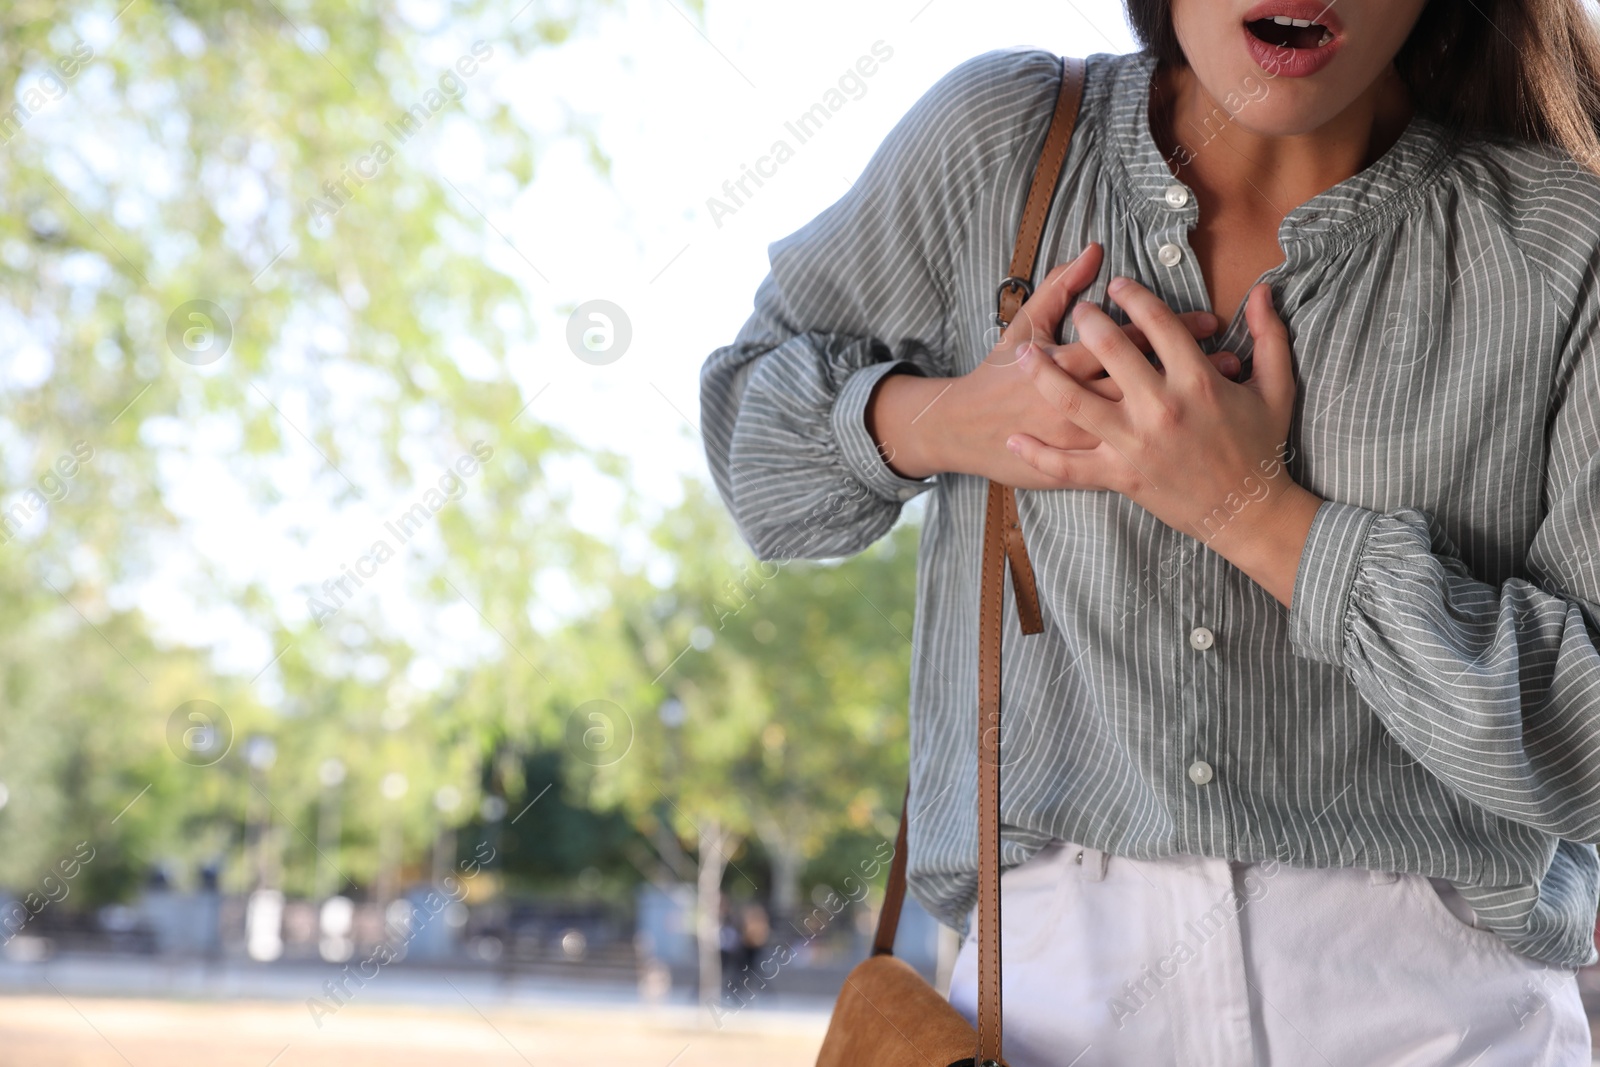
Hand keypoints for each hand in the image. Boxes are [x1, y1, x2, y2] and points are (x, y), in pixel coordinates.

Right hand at [867, 244, 1237, 486]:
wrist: (962, 432)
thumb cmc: (996, 378)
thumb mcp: (1023, 326)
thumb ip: (1058, 288)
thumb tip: (1093, 251)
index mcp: (1066, 362)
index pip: (1128, 340)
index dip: (1172, 328)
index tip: (1209, 319)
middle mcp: (1082, 402)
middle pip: (1148, 379)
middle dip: (1191, 364)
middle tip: (1229, 351)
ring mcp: (1085, 439)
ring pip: (1149, 419)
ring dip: (1189, 401)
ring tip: (1226, 386)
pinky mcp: (1082, 467)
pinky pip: (1134, 455)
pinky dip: (1170, 443)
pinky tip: (1201, 432)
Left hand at [1006, 277, 1318, 575]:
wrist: (1249, 512)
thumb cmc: (1261, 448)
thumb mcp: (1276, 388)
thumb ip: (1269, 335)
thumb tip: (1262, 291)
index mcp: (1196, 380)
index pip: (1156, 323)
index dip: (1133, 297)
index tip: (1117, 286)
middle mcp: (1160, 408)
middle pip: (1110, 349)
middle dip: (1087, 321)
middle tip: (1077, 311)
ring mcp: (1134, 443)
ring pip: (1076, 401)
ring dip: (1045, 374)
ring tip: (1025, 353)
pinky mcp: (1119, 476)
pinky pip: (1069, 467)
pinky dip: (1038, 456)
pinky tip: (1014, 439)